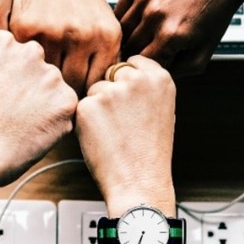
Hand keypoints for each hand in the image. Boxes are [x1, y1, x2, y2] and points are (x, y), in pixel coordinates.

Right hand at [0, 31, 75, 243]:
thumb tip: (2, 62)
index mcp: (0, 42)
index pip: (23, 47)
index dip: (18, 75)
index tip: (9, 92)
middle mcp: (27, 53)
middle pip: (43, 66)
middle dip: (34, 89)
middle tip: (14, 114)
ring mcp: (48, 77)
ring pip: (56, 89)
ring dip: (44, 107)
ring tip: (20, 126)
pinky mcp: (64, 103)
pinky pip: (68, 111)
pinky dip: (55, 125)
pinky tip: (33, 134)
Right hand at [11, 0, 120, 94]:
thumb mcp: (104, 25)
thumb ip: (104, 59)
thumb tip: (99, 99)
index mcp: (107, 38)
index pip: (96, 86)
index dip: (86, 96)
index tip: (76, 97)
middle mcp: (82, 37)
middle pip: (73, 87)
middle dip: (64, 93)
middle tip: (55, 94)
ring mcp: (53, 33)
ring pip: (47, 77)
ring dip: (42, 81)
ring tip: (39, 83)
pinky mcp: (26, 29)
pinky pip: (25, 61)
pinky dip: (25, 65)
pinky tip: (25, 64)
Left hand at [75, 56, 176, 216]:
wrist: (139, 181)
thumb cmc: (150, 151)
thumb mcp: (162, 109)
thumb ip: (146, 86)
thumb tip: (124, 72)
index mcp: (159, 78)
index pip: (133, 61)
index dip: (127, 81)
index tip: (131, 100)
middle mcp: (136, 79)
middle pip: (112, 73)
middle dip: (112, 92)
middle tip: (122, 122)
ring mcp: (111, 92)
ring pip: (94, 90)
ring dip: (98, 107)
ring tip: (114, 133)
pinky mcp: (88, 106)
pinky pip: (81, 107)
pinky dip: (86, 121)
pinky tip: (102, 138)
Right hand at [114, 0, 243, 76]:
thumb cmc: (214, 14)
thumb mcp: (204, 52)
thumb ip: (179, 72)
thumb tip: (153, 77)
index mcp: (171, 35)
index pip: (143, 65)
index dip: (146, 69)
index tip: (151, 68)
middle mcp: (154, 15)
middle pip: (129, 48)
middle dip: (137, 54)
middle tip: (147, 54)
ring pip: (121, 30)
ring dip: (129, 37)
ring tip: (143, 38)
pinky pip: (120, 10)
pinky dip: (126, 18)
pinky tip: (140, 20)